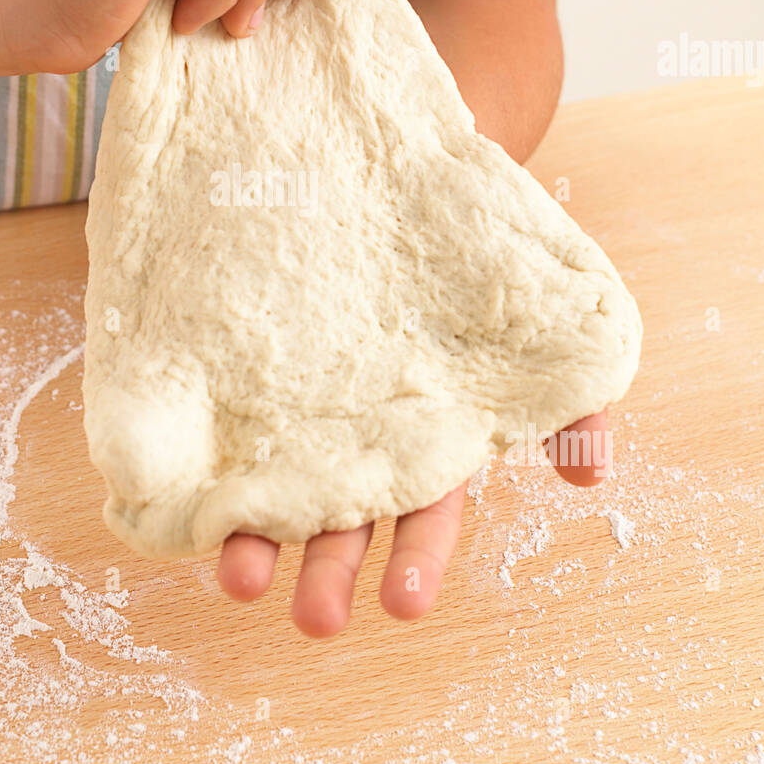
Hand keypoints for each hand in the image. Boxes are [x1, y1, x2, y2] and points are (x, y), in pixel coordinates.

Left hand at [215, 0, 585, 636]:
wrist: (403, 151)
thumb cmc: (473, 245)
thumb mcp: (530, 315)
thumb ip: (569, 391)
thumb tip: (596, 477)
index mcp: (426, 422)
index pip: (423, 506)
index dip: (413, 556)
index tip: (397, 606)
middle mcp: (355, 416)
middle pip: (342, 509)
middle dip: (326, 564)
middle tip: (309, 613)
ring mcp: (294, 385)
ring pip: (276, 469)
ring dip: (261, 530)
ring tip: (236, 575)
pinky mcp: (239, 345)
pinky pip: (213, 396)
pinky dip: (195, 442)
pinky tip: (167, 485)